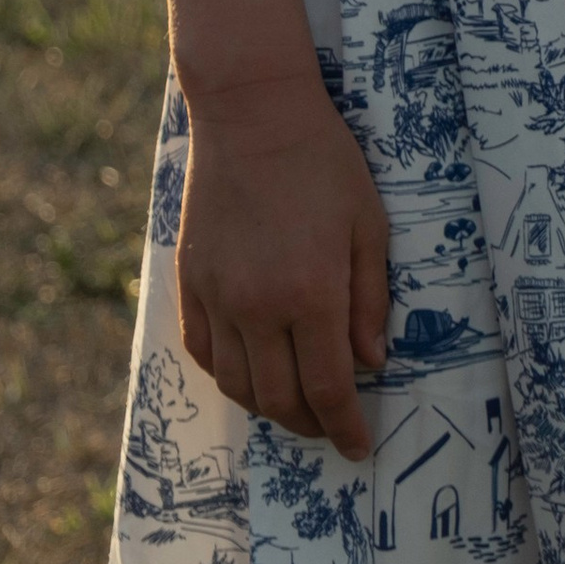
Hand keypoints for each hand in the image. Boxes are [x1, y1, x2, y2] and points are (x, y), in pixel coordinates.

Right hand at [175, 66, 391, 458]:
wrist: (253, 116)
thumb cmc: (324, 162)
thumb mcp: (369, 223)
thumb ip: (370, 298)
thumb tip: (373, 363)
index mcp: (310, 293)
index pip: (329, 387)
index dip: (345, 426)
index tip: (359, 447)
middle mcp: (258, 308)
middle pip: (279, 399)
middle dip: (310, 424)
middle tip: (332, 426)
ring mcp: (218, 299)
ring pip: (239, 387)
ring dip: (270, 408)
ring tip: (297, 405)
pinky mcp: (191, 285)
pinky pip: (205, 354)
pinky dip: (230, 376)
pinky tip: (253, 371)